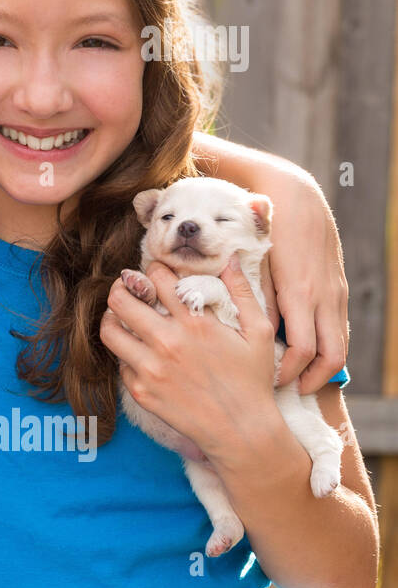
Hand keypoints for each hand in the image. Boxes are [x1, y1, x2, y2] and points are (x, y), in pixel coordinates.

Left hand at [102, 257, 278, 456]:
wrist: (242, 432)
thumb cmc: (253, 381)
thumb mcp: (259, 332)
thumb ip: (242, 292)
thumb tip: (230, 259)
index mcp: (194, 322)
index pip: (156, 277)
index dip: (153, 270)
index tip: (156, 275)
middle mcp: (167, 342)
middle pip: (121, 298)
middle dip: (122, 288)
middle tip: (129, 290)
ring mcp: (150, 368)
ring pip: (109, 330)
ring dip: (113, 318)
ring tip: (123, 317)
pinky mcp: (141, 391)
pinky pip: (119, 362)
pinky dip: (125, 353)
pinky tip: (139, 352)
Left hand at [260, 173, 348, 394]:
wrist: (296, 196)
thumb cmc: (267, 229)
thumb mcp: (255, 264)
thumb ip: (254, 296)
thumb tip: (248, 330)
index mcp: (299, 293)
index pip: (302, 349)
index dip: (288, 372)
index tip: (269, 383)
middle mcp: (322, 297)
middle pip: (331, 356)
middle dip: (313, 380)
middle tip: (289, 391)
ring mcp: (335, 294)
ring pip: (340, 344)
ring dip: (323, 367)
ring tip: (300, 380)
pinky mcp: (339, 289)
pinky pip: (340, 328)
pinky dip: (328, 346)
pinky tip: (308, 354)